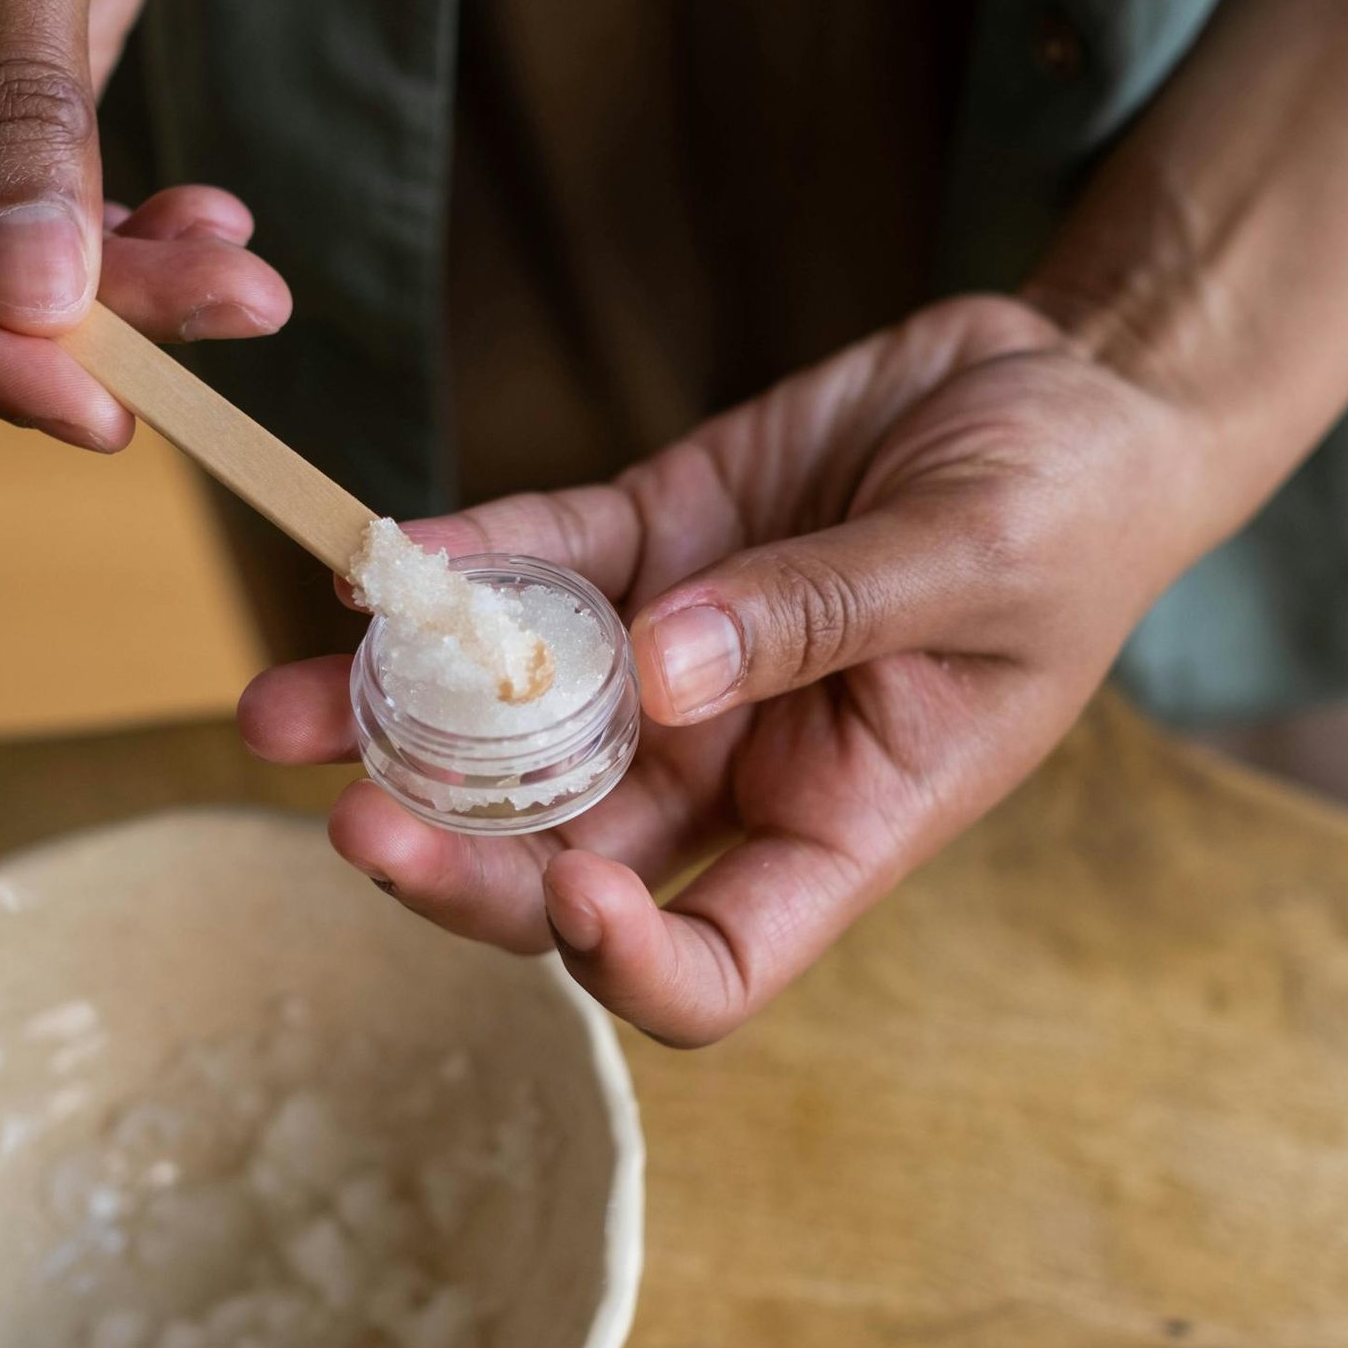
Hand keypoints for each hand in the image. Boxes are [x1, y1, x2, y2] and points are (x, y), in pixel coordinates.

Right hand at [0, 0, 285, 447]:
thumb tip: (32, 297)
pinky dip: (142, 243)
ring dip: (136, 290)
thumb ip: (20, 103)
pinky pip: (57, 220)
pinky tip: (222, 228)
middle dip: (74, 327)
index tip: (87, 406)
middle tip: (216, 327)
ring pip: (6, 264)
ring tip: (252, 283)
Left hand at [240, 295, 1217, 1043]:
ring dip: (396, 723)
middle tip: (353, 819)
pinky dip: (453, 568)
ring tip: (271, 710)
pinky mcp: (649, 542)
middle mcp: (739, 762)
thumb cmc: (1077, 501)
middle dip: (456, 858)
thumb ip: (823, 616)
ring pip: (513, 727)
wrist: (1063, 381)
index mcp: (844, 819)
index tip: (571, 891)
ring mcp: (679, 656)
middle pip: (568, 861)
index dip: (626, 964)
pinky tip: (370, 565)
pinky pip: (530, 568)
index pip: (714, 966)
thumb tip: (661, 676)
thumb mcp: (982, 556)